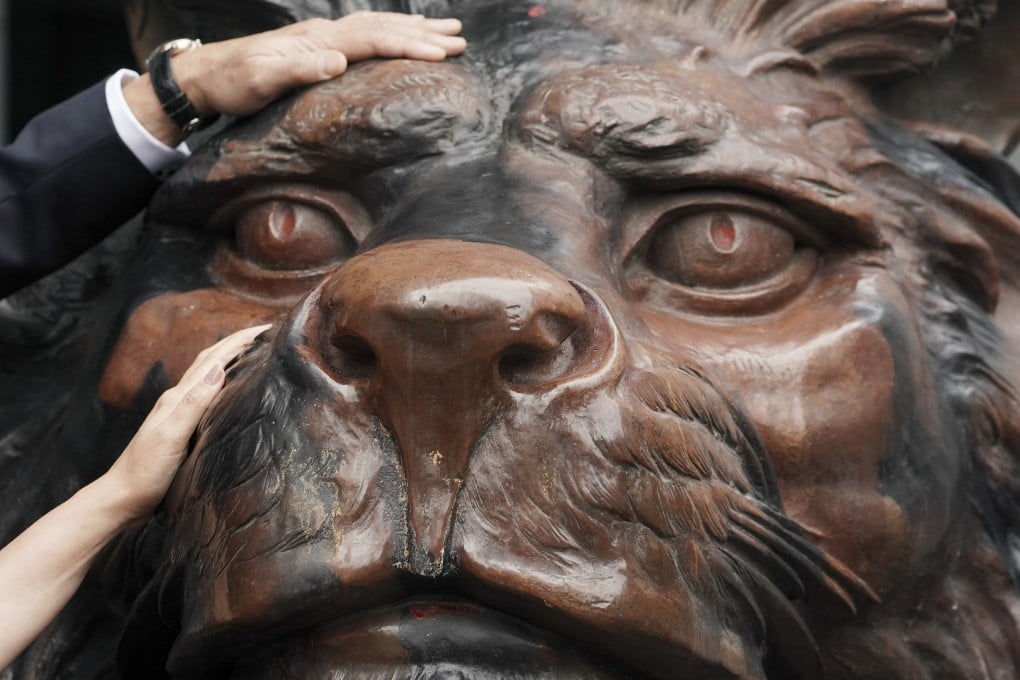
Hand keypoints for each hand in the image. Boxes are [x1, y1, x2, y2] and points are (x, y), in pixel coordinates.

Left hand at [103, 324, 270, 523]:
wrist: (122, 499)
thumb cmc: (145, 472)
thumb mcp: (170, 436)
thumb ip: (193, 403)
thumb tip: (218, 369)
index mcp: (177, 397)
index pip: (213, 359)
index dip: (239, 341)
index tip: (267, 328)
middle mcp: (178, 399)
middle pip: (210, 360)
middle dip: (237, 342)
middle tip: (266, 333)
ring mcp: (178, 413)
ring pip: (207, 375)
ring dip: (230, 357)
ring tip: (254, 350)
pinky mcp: (181, 428)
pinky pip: (206, 394)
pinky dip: (222, 381)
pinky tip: (231, 388)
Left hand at [177, 12, 465, 116]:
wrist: (206, 75)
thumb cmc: (234, 84)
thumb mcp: (261, 80)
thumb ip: (299, 68)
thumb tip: (339, 60)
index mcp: (318, 41)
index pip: (373, 39)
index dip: (409, 44)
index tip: (442, 53)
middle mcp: (324, 33)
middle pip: (383, 26)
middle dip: (424, 33)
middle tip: (460, 39)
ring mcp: (322, 37)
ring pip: (377, 26)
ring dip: (414, 28)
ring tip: (447, 31)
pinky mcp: (318, 46)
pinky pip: (366, 33)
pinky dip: (392, 32)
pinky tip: (402, 35)